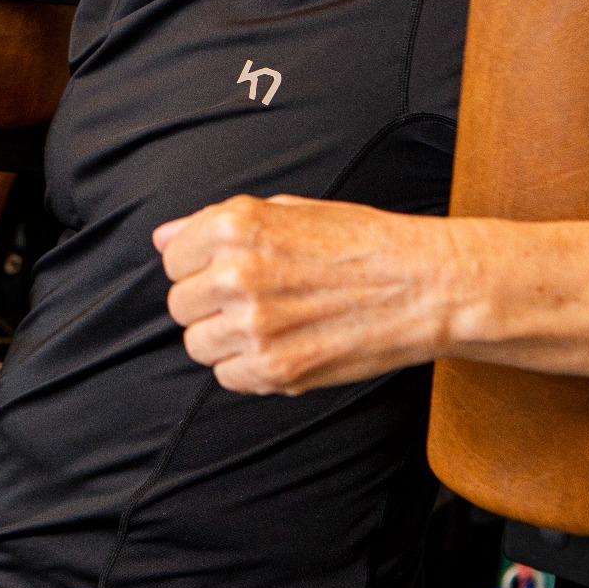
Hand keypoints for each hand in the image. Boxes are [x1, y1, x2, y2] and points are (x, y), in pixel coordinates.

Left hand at [153, 195, 459, 395]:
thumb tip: (164, 238)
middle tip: (252, 298)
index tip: (226, 269)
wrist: (424, 286)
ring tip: (268, 322)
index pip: (173, 259)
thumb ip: (215, 225)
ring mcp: (253, 327)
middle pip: (180, 304)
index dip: (199, 265)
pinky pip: (227, 377)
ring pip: (198, 344)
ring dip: (224, 338)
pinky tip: (282, 344)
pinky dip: (247, 367)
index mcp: (235, 227)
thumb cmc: (361, 242)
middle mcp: (236, 275)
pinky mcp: (275, 370)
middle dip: (208, 303)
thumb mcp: (288, 210)